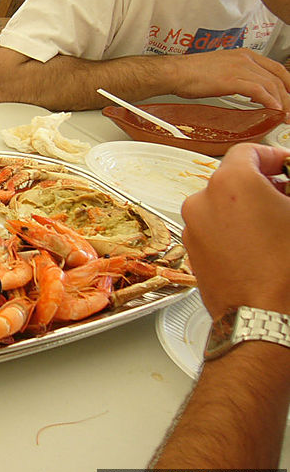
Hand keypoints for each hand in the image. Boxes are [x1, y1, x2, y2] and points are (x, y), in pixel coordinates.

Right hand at [170, 48, 289, 119]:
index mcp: (243, 55)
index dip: (287, 83)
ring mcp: (240, 68)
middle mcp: (245, 58)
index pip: (275, 68)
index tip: (289, 96)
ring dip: (283, 102)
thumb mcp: (220, 70)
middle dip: (288, 96)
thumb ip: (237, 77)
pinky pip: (260, 91)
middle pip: (278, 77)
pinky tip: (274, 110)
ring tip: (285, 115)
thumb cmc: (190, 73)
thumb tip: (246, 90)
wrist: (175, 72)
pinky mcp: (233, 79)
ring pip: (272, 85)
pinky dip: (271, 101)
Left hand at [181, 143, 289, 319]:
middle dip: (262, 184)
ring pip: (221, 203)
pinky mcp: (191, 249)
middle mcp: (202, 200)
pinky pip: (213, 227)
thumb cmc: (285, 272)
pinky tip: (258, 243)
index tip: (287, 166)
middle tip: (288, 195)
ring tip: (275, 224)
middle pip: (233, 178)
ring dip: (246, 207)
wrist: (263, 319)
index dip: (274, 157)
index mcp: (231, 183)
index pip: (249, 152)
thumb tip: (289, 185)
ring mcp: (193, 226)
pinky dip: (232, 227)